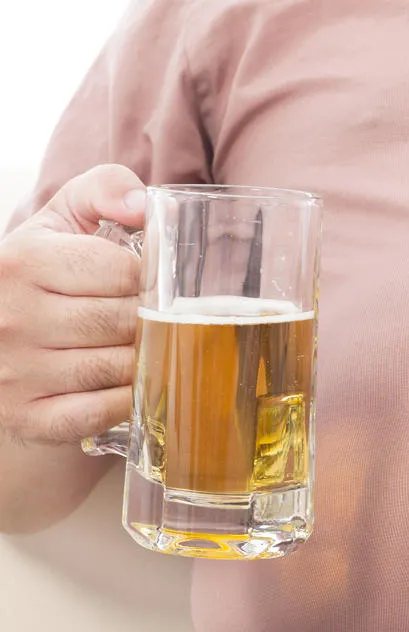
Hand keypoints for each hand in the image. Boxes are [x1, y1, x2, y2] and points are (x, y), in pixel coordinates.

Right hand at [0, 164, 146, 444]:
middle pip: (124, 321)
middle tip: (145, 320)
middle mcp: (13, 317)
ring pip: (120, 367)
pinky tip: (123, 385)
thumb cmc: (39, 275)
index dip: (146, 280)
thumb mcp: (60, 221)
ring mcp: (17, 371)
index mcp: (23, 262)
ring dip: (142, 360)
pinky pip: (103, 411)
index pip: (123, 272)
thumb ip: (104, 189)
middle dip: (146, 321)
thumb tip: (143, 203)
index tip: (142, 285)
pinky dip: (125, 400)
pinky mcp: (29, 416)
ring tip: (136, 348)